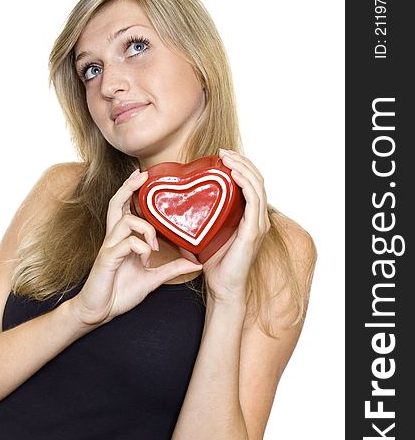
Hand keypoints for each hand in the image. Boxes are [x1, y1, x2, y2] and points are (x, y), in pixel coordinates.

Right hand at [69, 169, 202, 326]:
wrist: (99, 312)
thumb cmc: (120, 293)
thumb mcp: (152, 279)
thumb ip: (171, 269)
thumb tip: (195, 263)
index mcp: (122, 240)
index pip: (123, 207)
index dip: (131, 189)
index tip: (144, 175)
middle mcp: (113, 239)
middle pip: (115, 203)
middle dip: (128, 187)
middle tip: (143, 175)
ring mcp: (109, 248)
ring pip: (125, 222)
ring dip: (146, 230)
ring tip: (155, 248)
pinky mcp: (106, 260)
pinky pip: (126, 243)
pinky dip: (141, 248)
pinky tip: (146, 260)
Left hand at [189, 149, 270, 303]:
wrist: (222, 287)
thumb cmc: (214, 263)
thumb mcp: (207, 232)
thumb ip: (202, 217)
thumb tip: (180, 203)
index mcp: (249, 217)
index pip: (251, 183)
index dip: (240, 166)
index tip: (222, 156)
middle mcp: (258, 218)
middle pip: (257, 179)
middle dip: (241, 161)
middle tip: (223, 152)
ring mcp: (258, 224)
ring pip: (257, 186)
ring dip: (243, 168)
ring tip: (227, 158)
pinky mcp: (253, 231)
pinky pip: (253, 201)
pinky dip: (245, 184)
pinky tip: (234, 174)